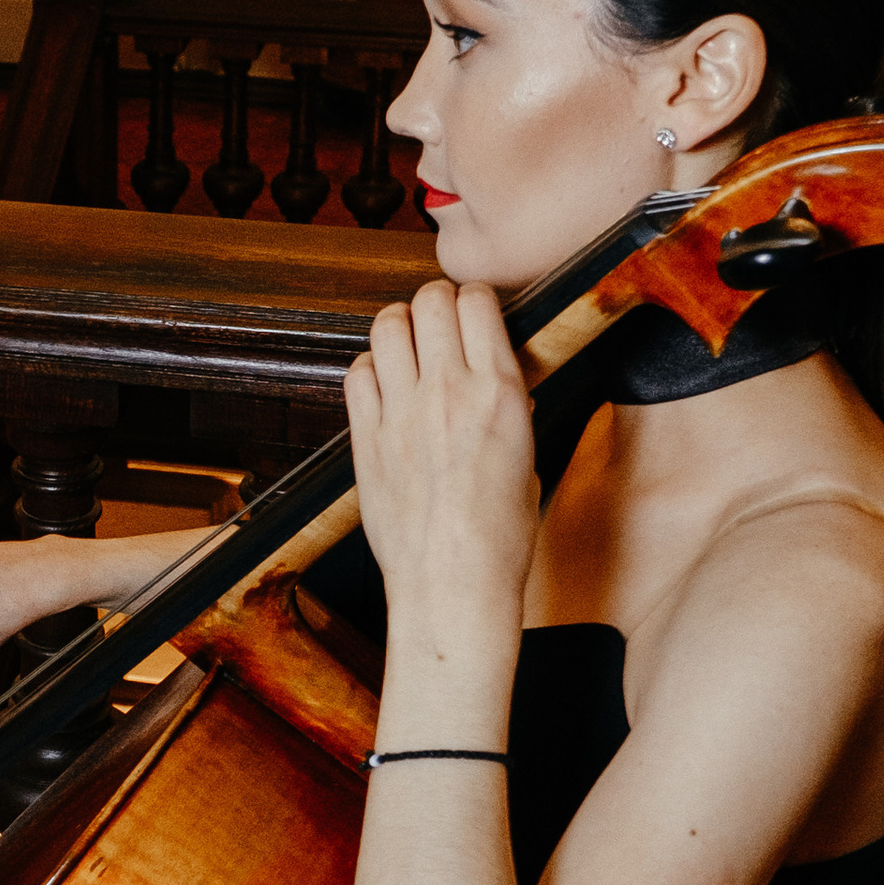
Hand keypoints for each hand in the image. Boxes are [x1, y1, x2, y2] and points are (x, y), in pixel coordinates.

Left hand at [344, 283, 536, 691]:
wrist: (453, 585)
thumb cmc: (498, 537)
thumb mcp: (527, 459)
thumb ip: (507, 411)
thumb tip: (499, 389)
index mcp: (500, 392)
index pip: (477, 303)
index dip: (474, 299)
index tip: (474, 311)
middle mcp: (449, 391)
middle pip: (429, 300)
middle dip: (435, 301)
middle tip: (439, 320)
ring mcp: (402, 412)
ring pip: (386, 324)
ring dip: (399, 325)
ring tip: (408, 344)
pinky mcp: (367, 437)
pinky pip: (357, 372)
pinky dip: (369, 367)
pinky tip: (382, 385)